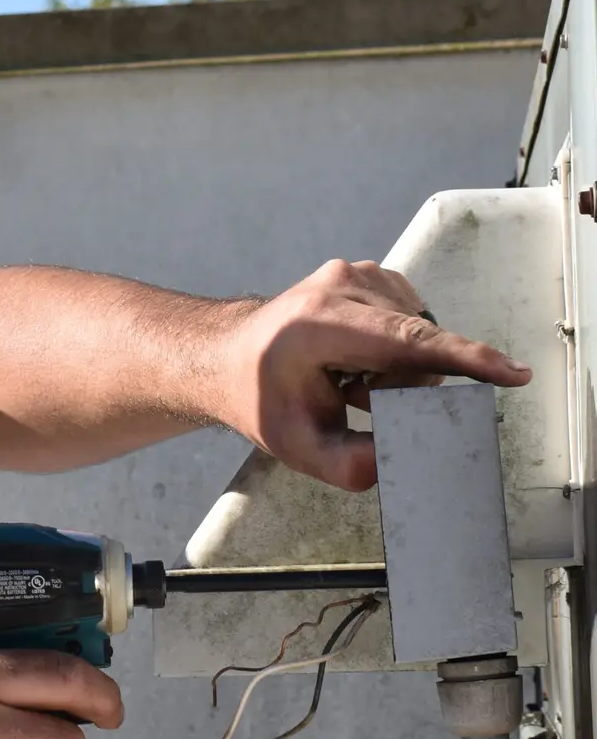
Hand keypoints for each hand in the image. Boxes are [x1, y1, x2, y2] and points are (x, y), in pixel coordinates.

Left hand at [217, 259, 529, 490]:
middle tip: (351, 397)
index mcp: (322, 324)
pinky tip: (354, 359)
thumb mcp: (298, 446)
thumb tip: (398, 459)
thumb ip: (350, 465)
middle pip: (419, 347)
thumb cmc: (260, 400)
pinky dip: (393, 349)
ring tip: (346, 378)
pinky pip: (410, 322)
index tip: (511, 374)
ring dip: (395, 368)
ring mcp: (356, 273)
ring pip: (419, 335)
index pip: (410, 342)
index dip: (466, 361)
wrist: (226, 358)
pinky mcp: (368, 274)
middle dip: (401, 385)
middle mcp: (342, 285)